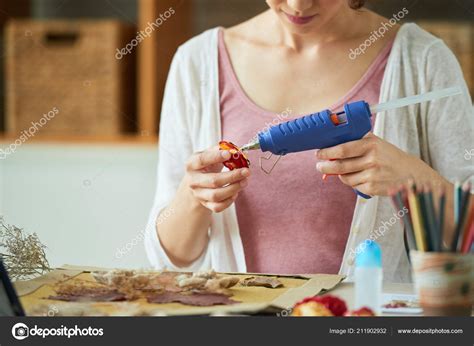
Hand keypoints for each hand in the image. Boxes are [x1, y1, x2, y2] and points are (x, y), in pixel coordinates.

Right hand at [185, 146, 249, 211]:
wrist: (195, 184)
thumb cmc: (206, 166)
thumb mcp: (209, 155)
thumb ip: (220, 150)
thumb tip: (235, 150)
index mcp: (192, 165)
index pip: (202, 160)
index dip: (215, 156)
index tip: (230, 154)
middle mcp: (193, 180)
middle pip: (213, 181)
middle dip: (232, 176)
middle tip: (246, 171)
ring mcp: (198, 194)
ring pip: (216, 195)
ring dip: (234, 188)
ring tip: (244, 181)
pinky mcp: (205, 204)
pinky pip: (218, 207)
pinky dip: (229, 201)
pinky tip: (236, 192)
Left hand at [315, 133, 436, 195]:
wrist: (411, 174)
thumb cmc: (389, 157)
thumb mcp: (376, 143)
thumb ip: (356, 142)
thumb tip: (331, 146)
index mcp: (371, 145)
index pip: (342, 149)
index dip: (327, 153)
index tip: (318, 154)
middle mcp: (372, 160)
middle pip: (339, 166)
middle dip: (325, 167)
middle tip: (319, 166)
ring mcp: (372, 175)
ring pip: (345, 177)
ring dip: (340, 175)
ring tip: (344, 170)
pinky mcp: (372, 188)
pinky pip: (353, 186)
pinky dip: (352, 182)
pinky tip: (360, 177)